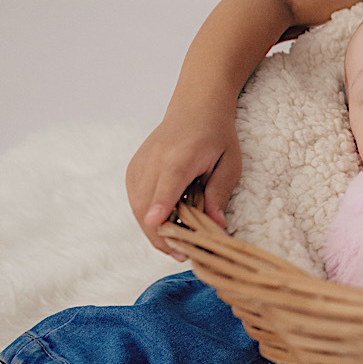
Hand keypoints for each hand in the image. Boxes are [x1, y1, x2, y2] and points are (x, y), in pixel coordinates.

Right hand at [125, 110, 241, 258]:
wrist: (194, 109)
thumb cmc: (216, 136)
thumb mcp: (230, 163)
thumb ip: (219, 193)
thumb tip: (215, 226)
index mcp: (179, 156)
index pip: (167, 183)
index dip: (162, 205)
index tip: (157, 223)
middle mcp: (153, 160)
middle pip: (147, 205)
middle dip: (163, 235)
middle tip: (185, 254)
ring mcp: (139, 166)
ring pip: (138, 209)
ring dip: (156, 230)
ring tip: (179, 244)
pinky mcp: (132, 171)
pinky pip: (136, 202)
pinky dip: (150, 217)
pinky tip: (169, 223)